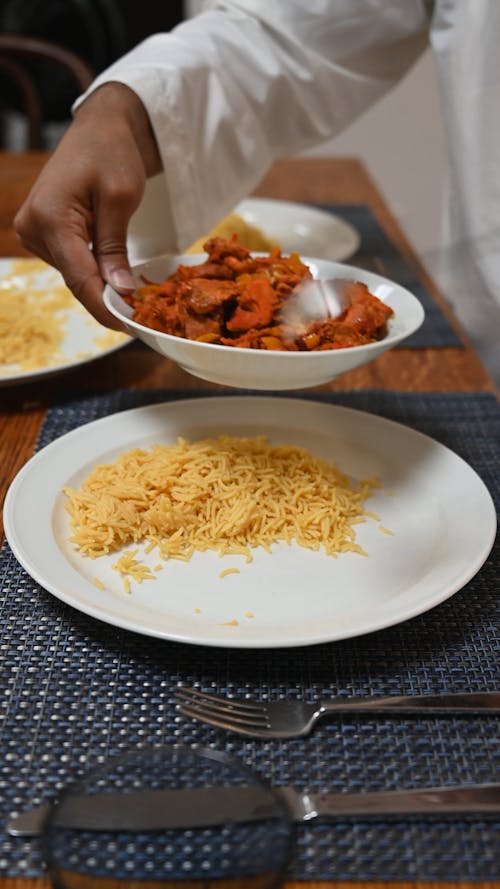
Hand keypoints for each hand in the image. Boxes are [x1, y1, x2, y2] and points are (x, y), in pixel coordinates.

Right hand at [14, 83, 161, 328]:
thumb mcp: (121, 200)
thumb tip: (118, 291)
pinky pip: (71, 260)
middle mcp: (33, 226)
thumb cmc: (112, 153)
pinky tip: (114, 272)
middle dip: (105, 296)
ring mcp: (33, 229)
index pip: (78, 277)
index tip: (126, 326)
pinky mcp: (41, 230)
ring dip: (100, 283)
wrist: (101, 129)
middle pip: (74, 278)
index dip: (103, 306)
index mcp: (50, 217)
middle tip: (139, 312)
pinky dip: (93, 269)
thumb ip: (115, 249)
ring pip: (73, 273)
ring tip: (131, 290)